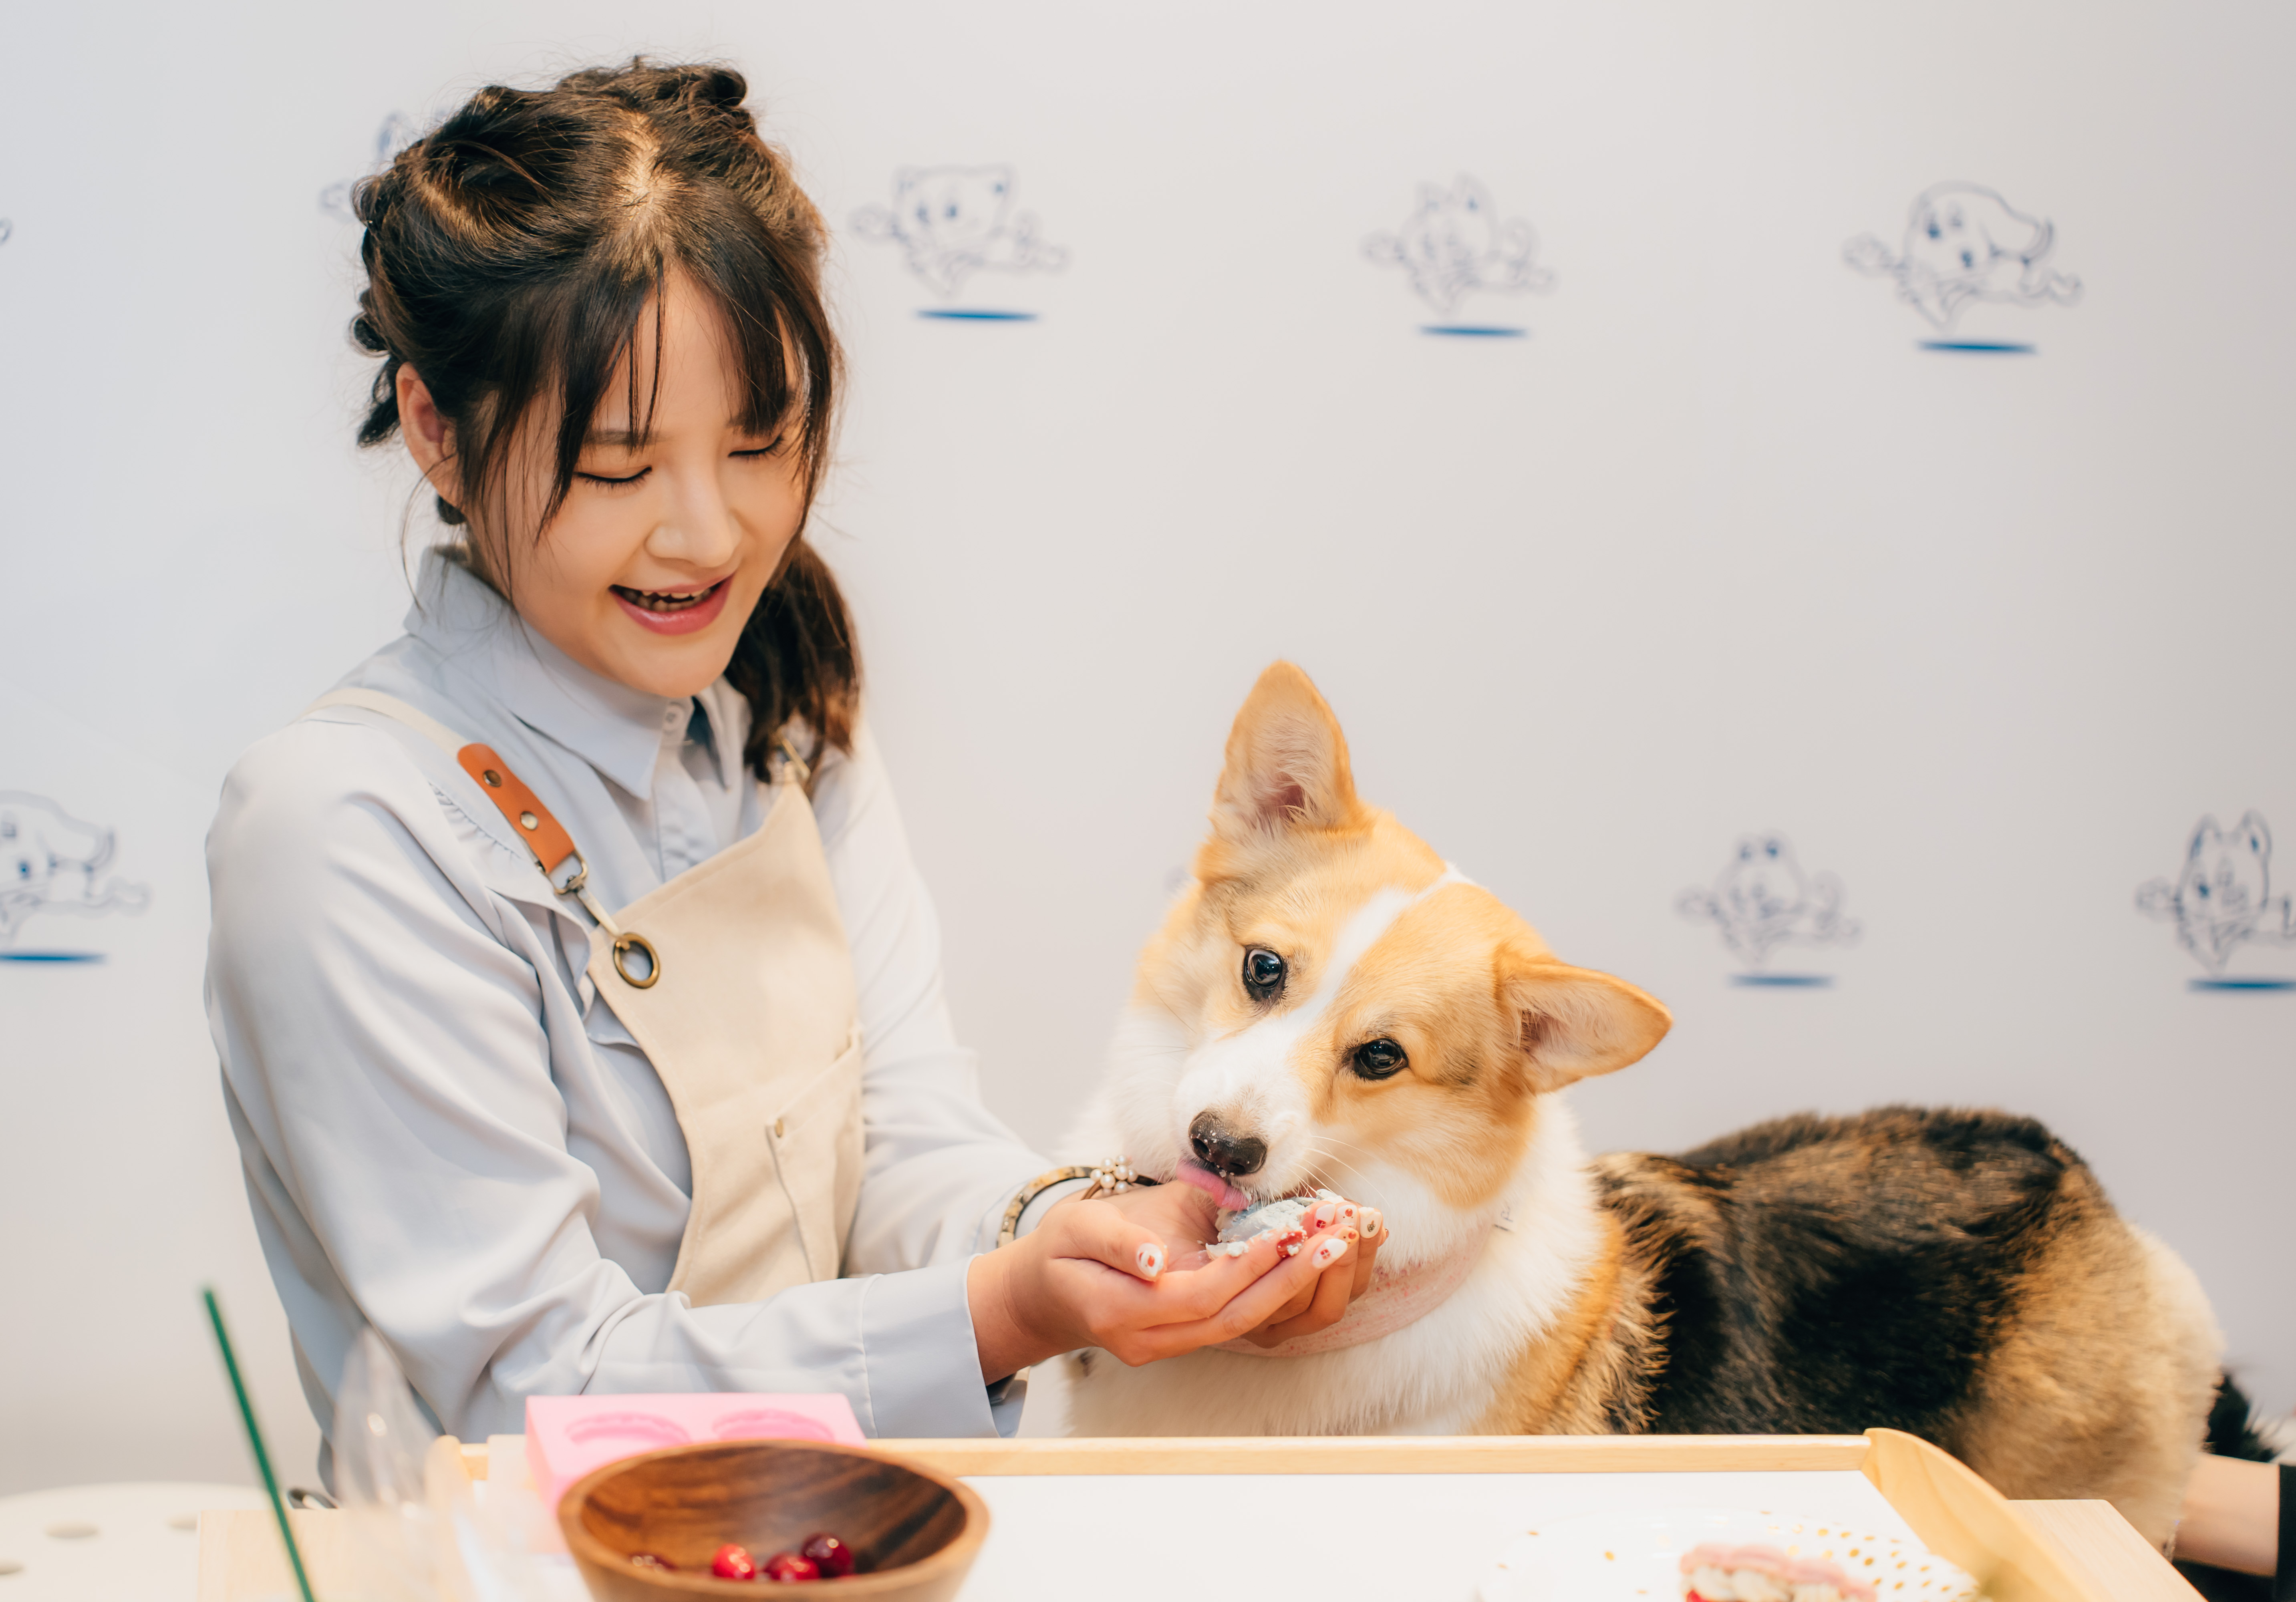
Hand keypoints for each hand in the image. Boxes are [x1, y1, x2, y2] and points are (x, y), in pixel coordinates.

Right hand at [965, 1185, 1359, 1380]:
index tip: (1289, 1228)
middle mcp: (1150, 1341)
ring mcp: (1169, 1347)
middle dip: (1289, 1278)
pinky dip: (1273, 1290)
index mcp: (1121, 1312)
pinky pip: (1235, 1319)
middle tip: (1336, 1237)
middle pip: (1232, 1318)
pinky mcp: (1184, 1338)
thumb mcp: (1074, 1227)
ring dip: (1291, 1286)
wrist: (1041, 1296)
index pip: (1199, 1295)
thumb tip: (1153, 1258)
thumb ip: (1114, 1240)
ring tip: (1334, 1242)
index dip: (1247, 1265)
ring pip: (1242, 1325)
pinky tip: (1304, 1257)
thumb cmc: (1060, 1252)